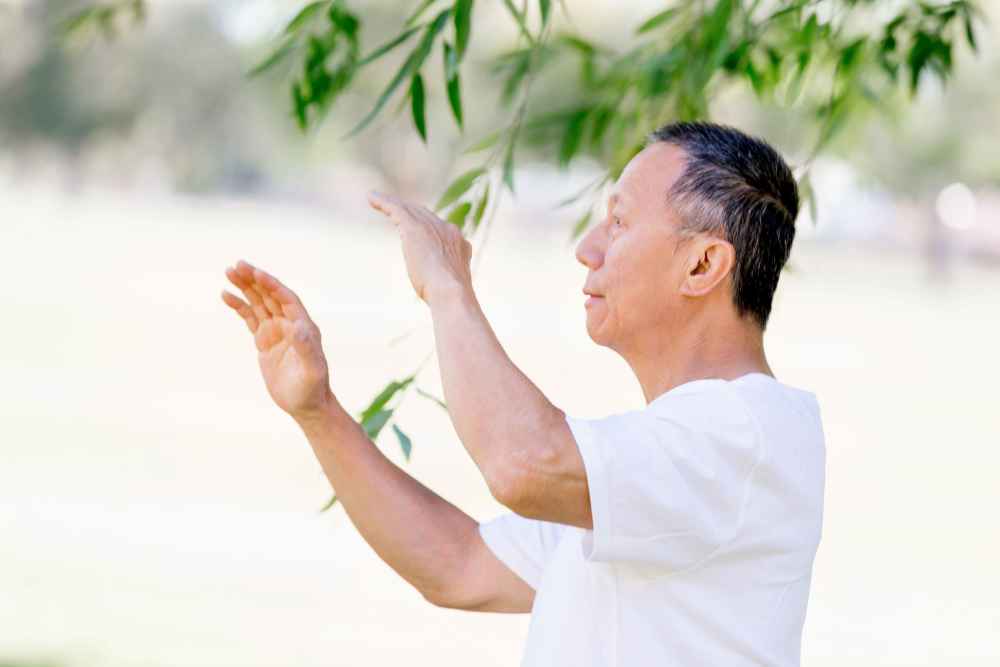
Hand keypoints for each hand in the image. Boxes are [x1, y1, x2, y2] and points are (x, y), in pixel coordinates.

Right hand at [221, 260, 334, 423]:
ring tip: (228, 271)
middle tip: (236, 265)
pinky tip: (226, 295)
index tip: (255, 272)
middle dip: (254, 279)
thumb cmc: (312, 388)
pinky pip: (250, 318)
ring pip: (259, 303)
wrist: (305, 405)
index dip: (271, 284)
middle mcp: (290, 324)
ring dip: (245, 287)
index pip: (286, 298)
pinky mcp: (264, 341)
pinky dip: (239, 306)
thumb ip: (306, 348)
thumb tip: (299, 328)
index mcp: (303, 326)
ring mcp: (276, 331)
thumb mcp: (311, 369)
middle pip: (270, 295)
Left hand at [367, 190, 472, 304]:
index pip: (441, 229)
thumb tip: (435, 289)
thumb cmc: (450, 298)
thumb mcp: (449, 286)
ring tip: (375, 198)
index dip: (427, 227)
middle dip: (409, 210)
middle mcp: (447, 230)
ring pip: (409, 209)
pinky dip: (384, 202)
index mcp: (459, 243)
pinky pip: (397, 209)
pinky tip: (371, 198)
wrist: (451, 293)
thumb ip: (443, 278)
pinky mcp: (415, 228)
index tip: (417, 229)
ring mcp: (432, 227)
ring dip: (392, 202)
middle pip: (424, 214)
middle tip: (394, 207)